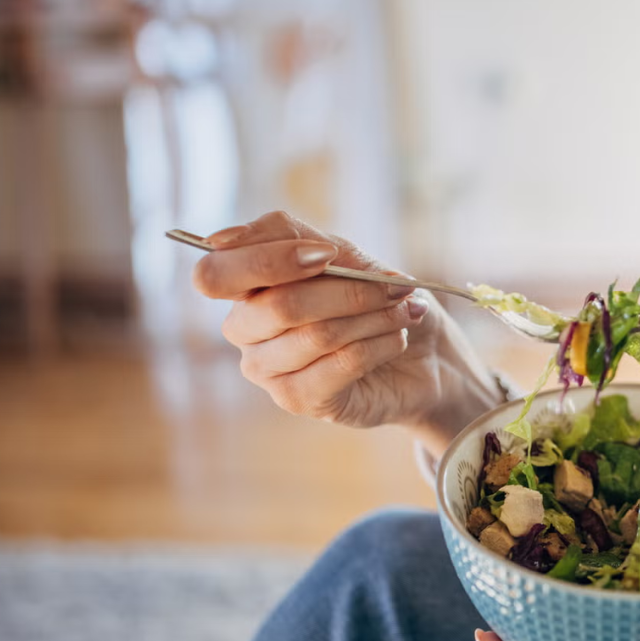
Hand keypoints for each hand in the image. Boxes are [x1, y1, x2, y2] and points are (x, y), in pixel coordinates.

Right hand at [192, 211, 501, 456]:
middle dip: (349, 291)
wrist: (422, 358)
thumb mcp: (350, 258)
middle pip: (278, 305)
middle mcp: (243, 330)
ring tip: (403, 311)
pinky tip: (397, 339)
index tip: (327, 255)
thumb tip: (280, 245)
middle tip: (394, 287)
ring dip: (374, 317)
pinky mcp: (298, 400)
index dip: (269, 259)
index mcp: (243, 287)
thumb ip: (305, 240)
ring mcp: (266, 370)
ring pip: (317, 335)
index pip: (216, 273)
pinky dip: (380, 344)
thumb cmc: (378, 302)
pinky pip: (341, 364)